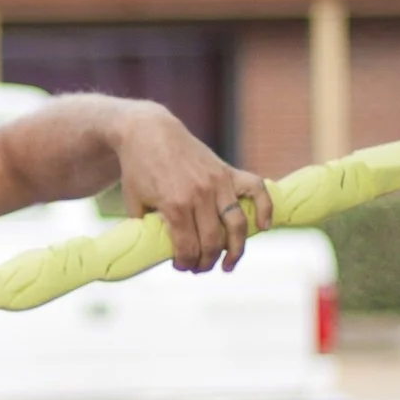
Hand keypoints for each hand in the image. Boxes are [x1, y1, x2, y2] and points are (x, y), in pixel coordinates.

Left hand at [111, 113, 272, 271]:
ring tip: (228, 264)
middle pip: (213, 242)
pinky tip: (264, 227)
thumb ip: (147, 227)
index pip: (188, 246)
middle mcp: (200, 194)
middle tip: (199, 268)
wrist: (148, 132)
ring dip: (236, 251)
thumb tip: (159, 251)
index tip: (182, 267)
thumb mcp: (135, 202)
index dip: (185, 263)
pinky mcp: (227, 171)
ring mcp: (217, 182)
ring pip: (237, 225)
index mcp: (174, 204)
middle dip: (206, 262)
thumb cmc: (139, 168)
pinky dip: (265, 209)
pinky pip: (256, 190)